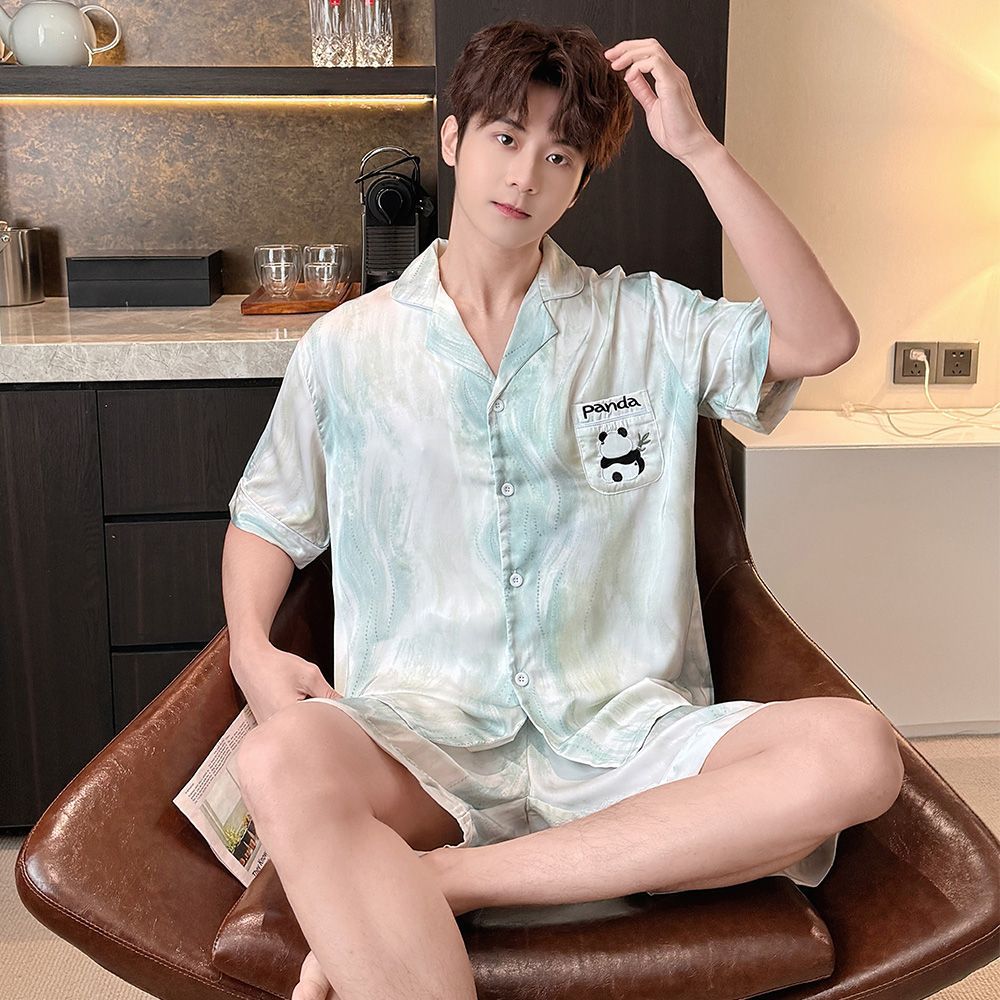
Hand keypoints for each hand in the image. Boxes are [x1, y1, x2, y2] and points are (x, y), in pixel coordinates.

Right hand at [230, 644, 340, 724]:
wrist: (251, 662)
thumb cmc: (276, 665)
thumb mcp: (309, 675)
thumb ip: (329, 693)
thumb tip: (348, 706)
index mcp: (286, 712)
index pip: (318, 724)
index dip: (332, 720)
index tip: (343, 716)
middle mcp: (274, 725)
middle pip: (307, 732)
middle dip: (321, 724)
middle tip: (328, 713)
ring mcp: (268, 729)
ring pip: (296, 733)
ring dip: (307, 724)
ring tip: (309, 709)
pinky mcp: (266, 729)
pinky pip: (286, 731)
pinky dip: (296, 724)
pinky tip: (299, 713)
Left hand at [604, 37, 718, 162]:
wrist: (690, 147)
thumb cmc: (675, 134)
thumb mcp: (652, 108)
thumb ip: (642, 91)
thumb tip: (630, 78)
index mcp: (668, 79)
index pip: (649, 54)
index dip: (629, 52)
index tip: (612, 61)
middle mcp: (673, 74)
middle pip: (650, 45)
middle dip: (626, 46)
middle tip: (609, 56)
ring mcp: (674, 77)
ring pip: (652, 49)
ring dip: (630, 53)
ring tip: (615, 64)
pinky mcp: (673, 84)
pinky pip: (654, 62)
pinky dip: (638, 66)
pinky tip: (628, 78)